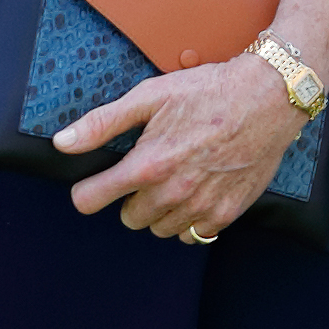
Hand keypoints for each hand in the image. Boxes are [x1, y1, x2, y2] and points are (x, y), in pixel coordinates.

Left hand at [59, 55, 305, 241]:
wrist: (265, 99)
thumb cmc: (204, 93)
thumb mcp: (147, 98)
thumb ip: (102, 124)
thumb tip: (63, 143)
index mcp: (148, 165)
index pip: (93, 199)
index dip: (86, 193)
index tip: (90, 186)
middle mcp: (173, 193)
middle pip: (129, 218)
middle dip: (129, 198)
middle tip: (144, 171)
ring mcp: (203, 207)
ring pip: (161, 228)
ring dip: (158, 211)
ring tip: (170, 180)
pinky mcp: (228, 213)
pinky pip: (195, 235)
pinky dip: (188, 220)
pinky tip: (193, 193)